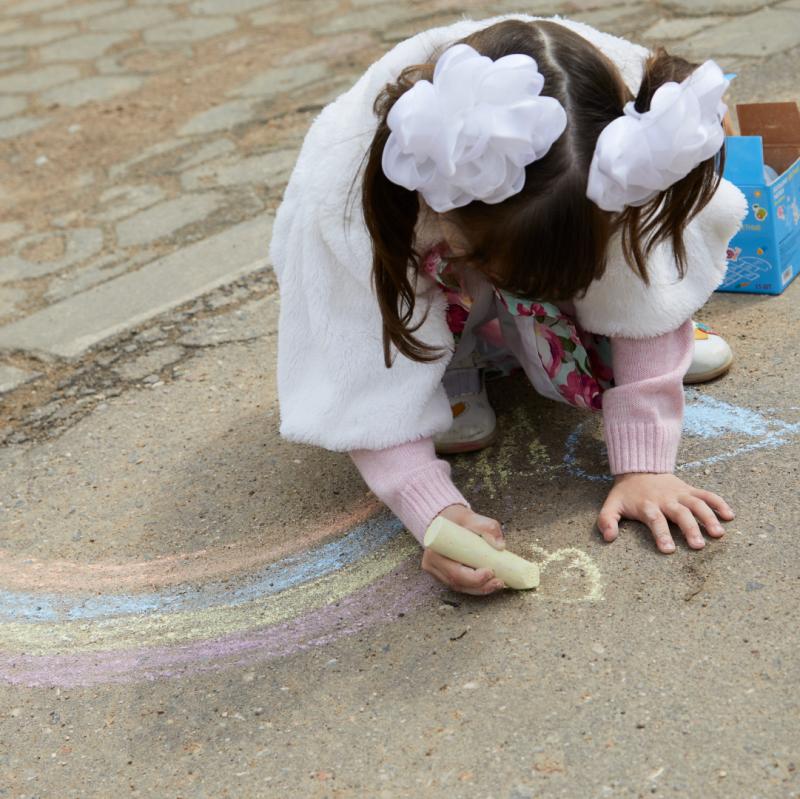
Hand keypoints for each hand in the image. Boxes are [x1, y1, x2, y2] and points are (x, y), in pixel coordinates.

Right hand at [421, 504, 505, 594]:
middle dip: (480, 586)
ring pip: (459, 587)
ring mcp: (436, 571)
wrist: (448, 520)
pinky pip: (459, 585)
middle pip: (457, 583)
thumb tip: (500, 546)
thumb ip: (488, 528)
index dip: (473, 578)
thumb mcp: (475, 519)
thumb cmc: (459, 520)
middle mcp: (432, 563)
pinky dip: (475, 587)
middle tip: (499, 581)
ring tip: (498, 583)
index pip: (454, 571)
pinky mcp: (442, 575)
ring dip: (480, 589)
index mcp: (435, 550)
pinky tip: (489, 584)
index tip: (490, 571)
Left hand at [598, 473, 734, 553]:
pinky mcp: (690, 490)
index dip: (661, 534)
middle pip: (680, 514)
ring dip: (708, 518)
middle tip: (698, 546)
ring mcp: (680, 494)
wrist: (640, 468)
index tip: (668, 549)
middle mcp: (666, 500)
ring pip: (697, 504)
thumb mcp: (611, 505)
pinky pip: (707, 494)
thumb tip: (609, 538)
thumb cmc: (627, 494)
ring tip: (718, 534)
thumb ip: (607, 520)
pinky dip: (719, 503)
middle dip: (689, 529)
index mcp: (647, 505)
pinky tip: (729, 516)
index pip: (655, 520)